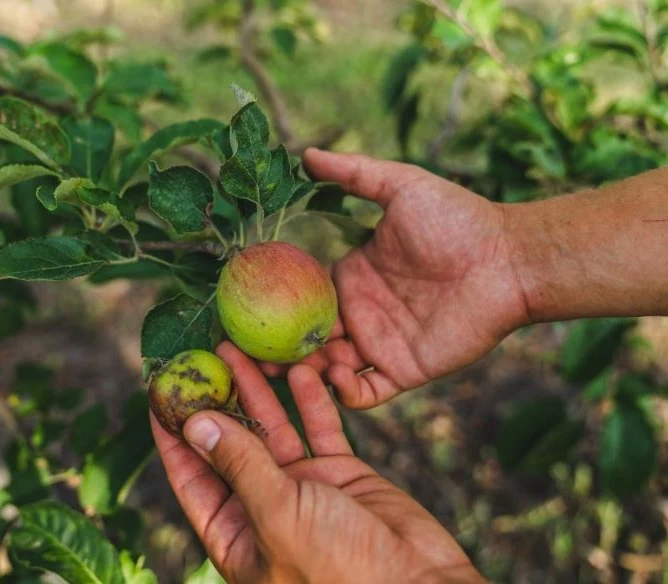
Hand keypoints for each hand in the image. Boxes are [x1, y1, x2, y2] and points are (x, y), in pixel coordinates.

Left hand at [152, 342, 483, 583]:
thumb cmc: (340, 572)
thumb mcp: (278, 515)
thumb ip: (240, 466)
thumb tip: (196, 424)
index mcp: (238, 535)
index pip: (193, 478)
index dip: (173, 437)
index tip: (159, 393)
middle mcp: (266, 509)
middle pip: (232, 446)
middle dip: (217, 401)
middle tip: (202, 356)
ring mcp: (305, 490)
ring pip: (274, 431)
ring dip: (258, 392)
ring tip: (238, 349)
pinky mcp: (342, 476)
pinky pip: (320, 430)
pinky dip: (311, 402)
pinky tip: (299, 370)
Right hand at [265, 149, 530, 407]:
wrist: (507, 258)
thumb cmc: (456, 219)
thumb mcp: (399, 187)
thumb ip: (352, 174)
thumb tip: (306, 152)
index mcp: (353, 275)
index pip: (302, 296)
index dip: (275, 305)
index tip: (243, 309)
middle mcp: (360, 312)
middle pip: (307, 338)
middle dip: (279, 348)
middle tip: (247, 353)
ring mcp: (380, 344)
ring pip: (328, 369)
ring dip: (304, 373)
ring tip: (282, 368)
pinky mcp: (404, 370)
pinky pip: (366, 392)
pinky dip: (344, 393)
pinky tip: (334, 375)